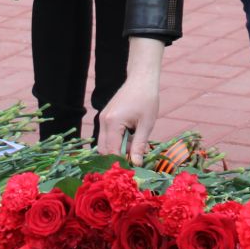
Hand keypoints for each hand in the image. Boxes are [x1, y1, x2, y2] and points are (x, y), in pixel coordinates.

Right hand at [96, 39, 165, 163]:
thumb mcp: (146, 124)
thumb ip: (139, 145)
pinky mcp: (106, 117)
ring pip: (105, 144)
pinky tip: (132, 138)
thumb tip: (136, 164)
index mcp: (112, 123)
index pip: (111, 152)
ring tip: (136, 147)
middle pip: (104, 150)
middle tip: (135, 159)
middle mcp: (103, 121)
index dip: (121, 163)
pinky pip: (107, 135)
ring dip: (118, 149)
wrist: (141, 79)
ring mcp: (102, 118)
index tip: (133, 169)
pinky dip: (117, 141)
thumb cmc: (147, 99)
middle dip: (118, 157)